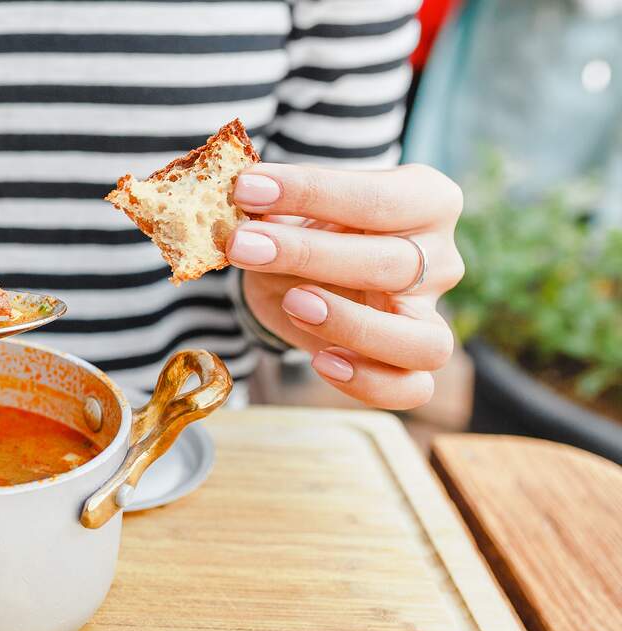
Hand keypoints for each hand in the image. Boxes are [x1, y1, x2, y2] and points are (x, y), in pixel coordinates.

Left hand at [229, 163, 464, 409]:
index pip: (378, 197)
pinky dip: (369, 382)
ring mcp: (432, 313)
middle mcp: (442, 257)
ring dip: (353, 325)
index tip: (247, 188)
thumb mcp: (291, 208)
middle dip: (309, 254)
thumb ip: (275, 207)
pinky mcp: (414, 362)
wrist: (300, 270)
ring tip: (293, 304)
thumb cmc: (305, 228)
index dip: (312, 192)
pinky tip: (323, 362)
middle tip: (243, 246)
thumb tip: (241, 200)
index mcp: (425, 197)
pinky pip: (412, 389)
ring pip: (424, 340)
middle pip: (392, 263)